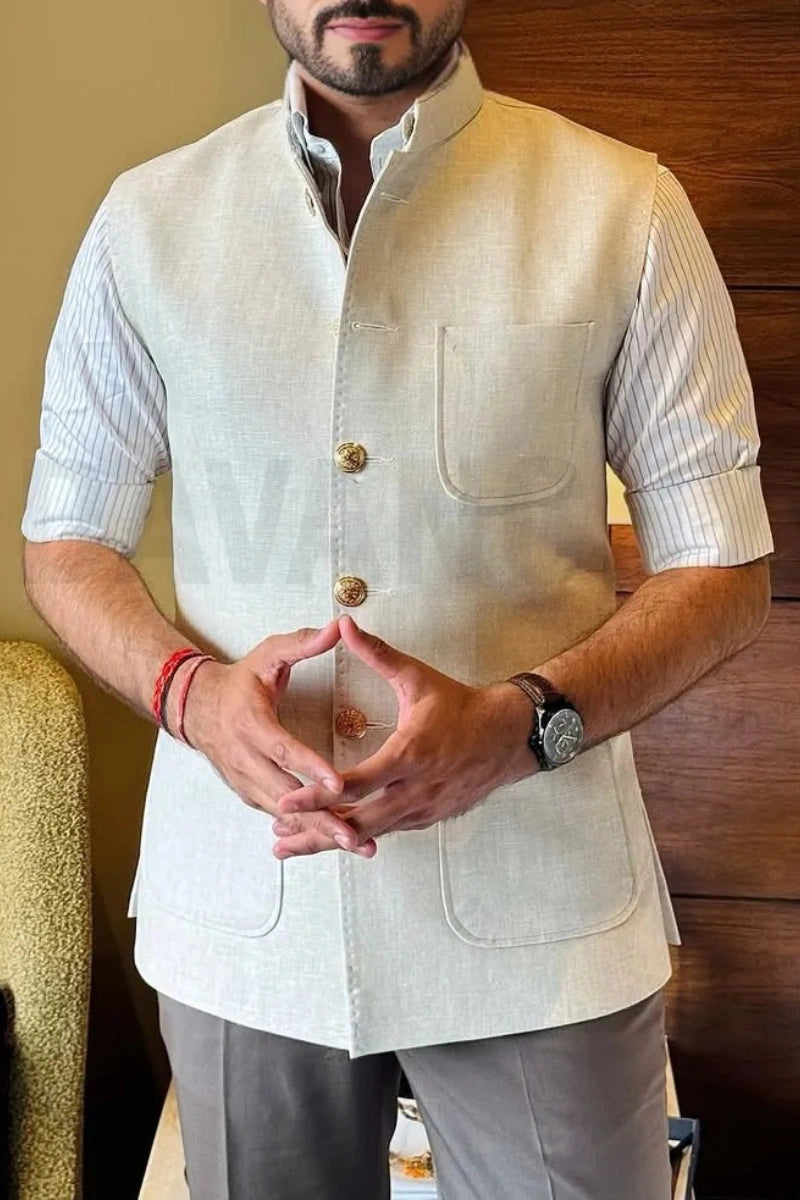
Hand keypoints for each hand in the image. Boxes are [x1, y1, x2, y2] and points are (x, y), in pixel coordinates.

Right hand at [181, 621, 373, 854]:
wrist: (196, 706)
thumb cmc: (240, 680)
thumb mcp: (268, 654)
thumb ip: (304, 642)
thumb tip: (341, 625)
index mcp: (250, 723)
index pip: (283, 749)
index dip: (310, 767)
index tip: (338, 783)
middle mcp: (244, 758)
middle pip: (285, 794)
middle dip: (321, 817)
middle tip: (355, 835)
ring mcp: (244, 780)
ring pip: (283, 813)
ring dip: (318, 831)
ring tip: (356, 845)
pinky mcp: (248, 793)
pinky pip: (279, 816)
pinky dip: (304, 831)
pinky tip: (333, 842)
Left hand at [271, 615, 535, 857]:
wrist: (510, 736)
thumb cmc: (462, 705)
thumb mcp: (418, 677)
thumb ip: (377, 653)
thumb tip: (344, 624)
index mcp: (409, 754)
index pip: (357, 782)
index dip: (319, 795)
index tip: (287, 801)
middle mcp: (416, 789)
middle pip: (359, 821)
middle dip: (316, 831)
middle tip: (278, 838)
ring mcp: (424, 808)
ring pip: (372, 833)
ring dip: (333, 840)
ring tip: (293, 845)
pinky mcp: (430, 817)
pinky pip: (389, 831)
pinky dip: (360, 836)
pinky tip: (334, 839)